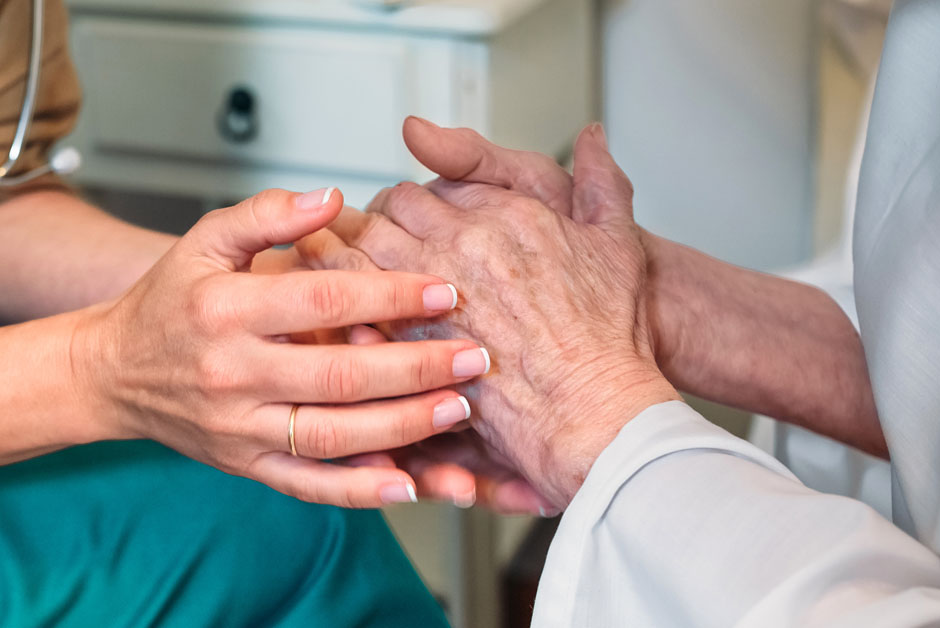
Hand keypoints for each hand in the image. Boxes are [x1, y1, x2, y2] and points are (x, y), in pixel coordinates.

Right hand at [71, 188, 493, 507]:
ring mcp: (239, 427)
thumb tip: (330, 198)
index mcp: (225, 309)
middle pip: (338, 375)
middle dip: (416, 366)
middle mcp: (232, 373)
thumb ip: (268, 214)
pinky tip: (407, 484)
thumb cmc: (168, 301)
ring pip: (332, 435)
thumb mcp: (204, 240)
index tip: (444, 290)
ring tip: (459, 408)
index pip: (320, 301)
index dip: (388, 295)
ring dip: (403, 426)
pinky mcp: (246, 464)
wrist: (113, 372)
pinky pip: (308, 484)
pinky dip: (358, 490)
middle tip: (474, 356)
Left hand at [304, 129, 679, 507]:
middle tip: (356, 237)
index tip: (401, 217)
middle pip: (388, 212)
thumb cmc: (607, 337)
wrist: (596, 409)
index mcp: (504, 213)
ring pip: (361, 248)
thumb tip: (592, 134)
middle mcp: (464, 244)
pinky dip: (334, 298)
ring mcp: (432, 291)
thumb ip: (599, 180)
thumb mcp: (615, 242)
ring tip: (324, 263)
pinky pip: (354, 304)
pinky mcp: (411, 341)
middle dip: (370, 222)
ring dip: (340, 251)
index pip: (430, 185)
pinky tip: (329, 309)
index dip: (407, 202)